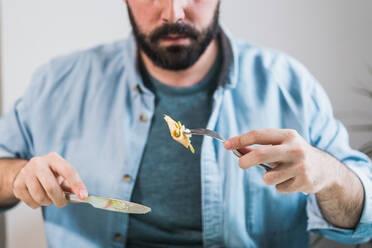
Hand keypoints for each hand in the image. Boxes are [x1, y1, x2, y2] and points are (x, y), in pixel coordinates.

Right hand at [12, 152, 87, 208]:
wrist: (27, 171)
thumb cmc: (50, 173)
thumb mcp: (62, 174)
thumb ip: (72, 185)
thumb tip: (81, 197)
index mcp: (54, 159)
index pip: (68, 170)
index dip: (77, 185)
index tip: (83, 196)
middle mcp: (38, 163)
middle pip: (51, 187)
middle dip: (59, 199)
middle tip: (63, 203)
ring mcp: (26, 173)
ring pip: (40, 197)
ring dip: (48, 202)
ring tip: (49, 197)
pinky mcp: (17, 184)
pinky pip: (31, 202)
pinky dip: (38, 204)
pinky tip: (38, 197)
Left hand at [224, 129, 339, 193]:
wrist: (325, 170)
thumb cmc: (294, 155)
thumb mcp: (280, 146)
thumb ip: (258, 147)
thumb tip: (234, 147)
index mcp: (288, 135)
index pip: (259, 135)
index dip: (240, 139)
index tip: (226, 145)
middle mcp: (295, 148)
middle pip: (261, 154)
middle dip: (246, 161)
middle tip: (240, 165)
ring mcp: (301, 166)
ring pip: (268, 177)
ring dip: (268, 178)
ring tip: (280, 174)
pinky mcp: (304, 181)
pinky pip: (279, 188)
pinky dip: (281, 186)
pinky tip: (292, 181)